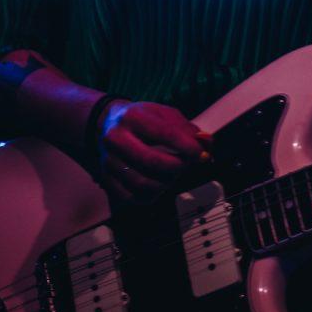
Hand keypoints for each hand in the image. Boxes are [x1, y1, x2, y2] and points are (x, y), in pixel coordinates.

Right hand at [95, 99, 211, 203]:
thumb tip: (205, 144)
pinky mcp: (106, 179)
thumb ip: (187, 128)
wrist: (107, 124)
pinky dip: (151, 195)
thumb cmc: (142, 119)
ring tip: (173, 174)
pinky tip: (159, 185)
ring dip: (166, 183)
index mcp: (133, 117)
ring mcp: (108, 161)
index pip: (164, 134)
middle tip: (188, 164)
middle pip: (152, 162)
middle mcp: (116, 138)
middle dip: (178, 167)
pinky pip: (132, 198)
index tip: (201, 154)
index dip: (188, 147)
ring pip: (142, 184)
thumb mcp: (164, 114)